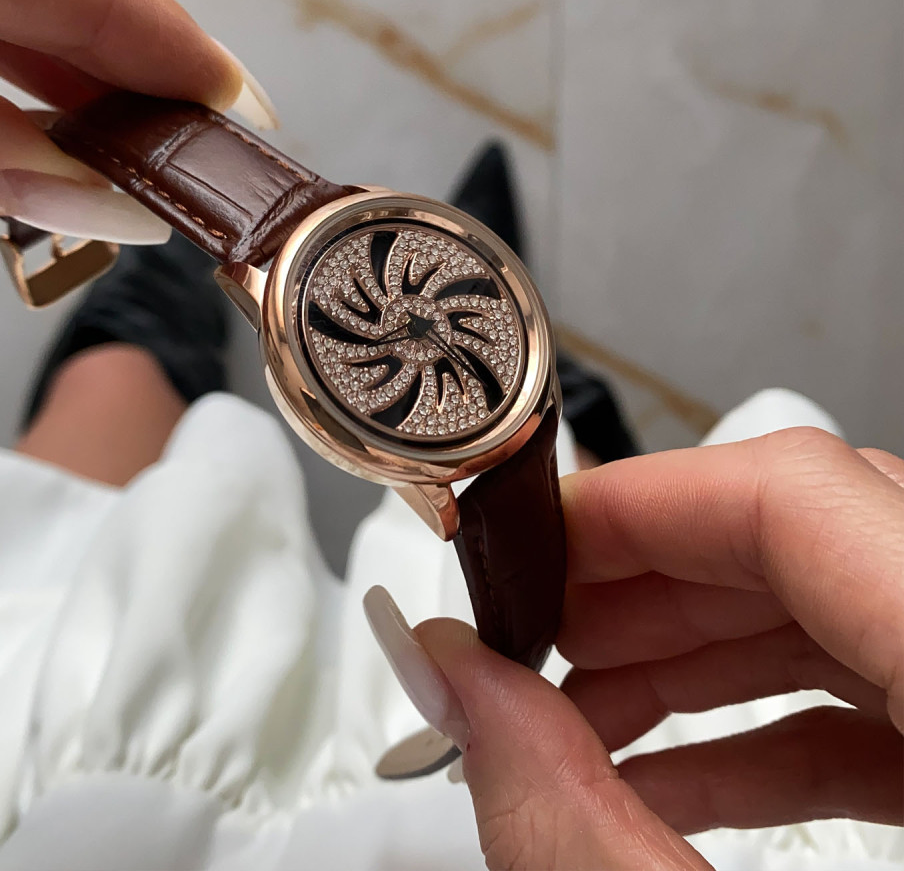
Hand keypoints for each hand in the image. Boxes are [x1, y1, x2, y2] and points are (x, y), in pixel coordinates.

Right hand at [369, 427, 903, 868]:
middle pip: (807, 530)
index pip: (800, 491)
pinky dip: (757, 716)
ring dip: (690, 648)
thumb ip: (570, 826)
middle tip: (535, 637)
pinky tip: (662, 771)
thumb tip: (455, 689)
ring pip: (830, 599)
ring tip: (577, 709)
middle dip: (644, 580)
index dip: (637, 502)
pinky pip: (872, 685)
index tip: (529, 545)